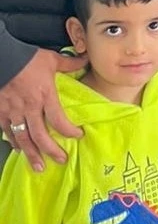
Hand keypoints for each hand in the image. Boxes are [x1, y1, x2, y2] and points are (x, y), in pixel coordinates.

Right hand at [0, 50, 85, 171]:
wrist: (1, 56)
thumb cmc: (25, 58)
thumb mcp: (51, 59)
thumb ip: (68, 64)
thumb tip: (84, 60)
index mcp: (44, 96)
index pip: (59, 120)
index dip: (69, 131)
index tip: (78, 135)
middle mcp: (29, 107)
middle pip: (40, 135)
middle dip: (51, 150)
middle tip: (61, 160)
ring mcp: (12, 111)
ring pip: (23, 137)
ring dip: (32, 154)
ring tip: (39, 167)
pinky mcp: (0, 111)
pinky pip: (6, 131)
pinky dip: (14, 141)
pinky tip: (19, 149)